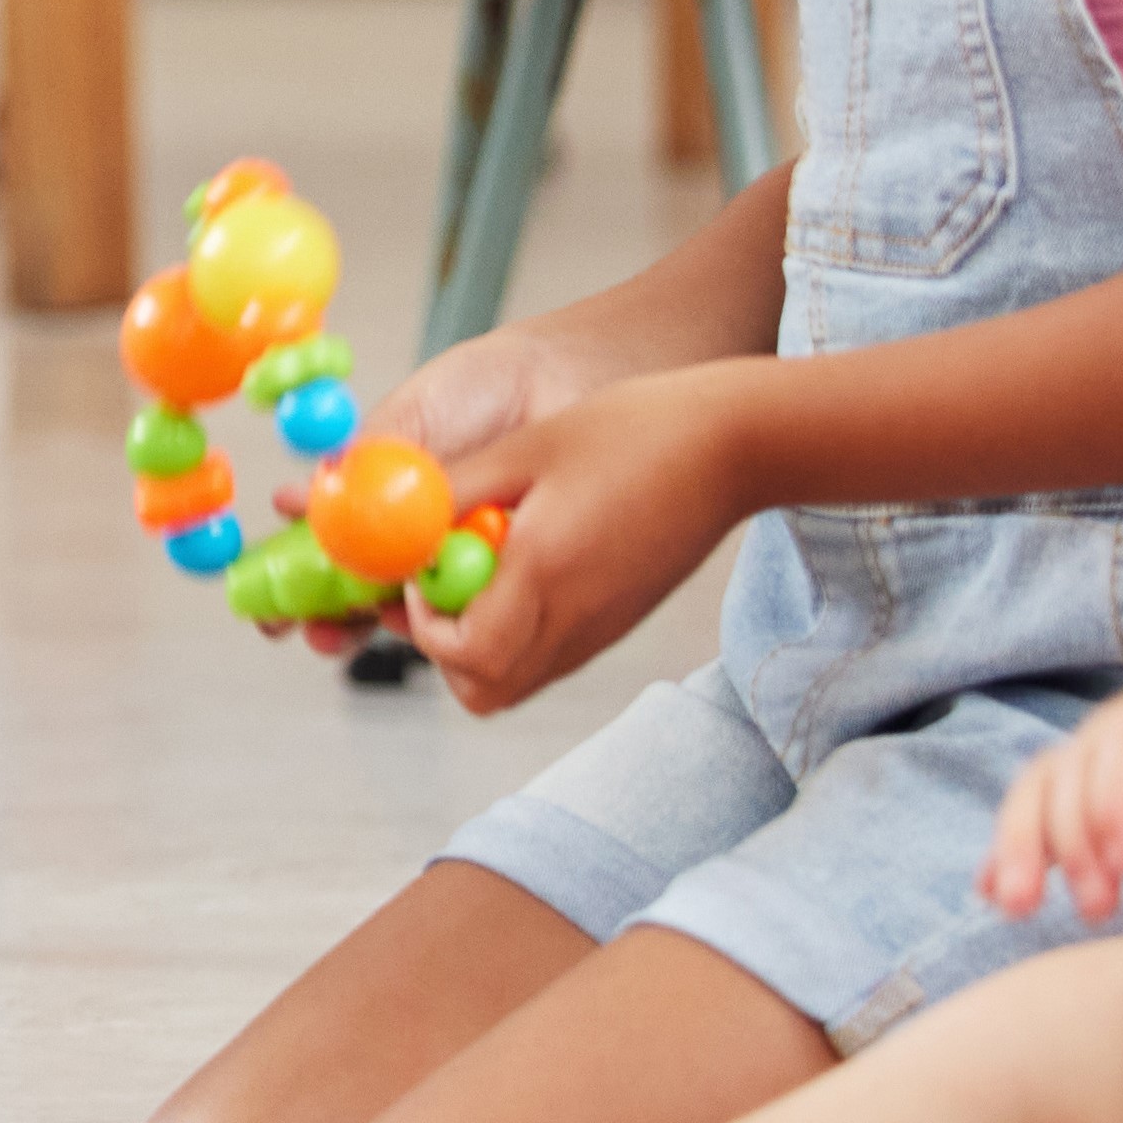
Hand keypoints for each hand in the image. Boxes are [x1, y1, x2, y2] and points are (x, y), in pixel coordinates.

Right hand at [285, 326, 586, 663]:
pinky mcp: (500, 577)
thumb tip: (293, 505)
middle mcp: (406, 541)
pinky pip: (470, 609)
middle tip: (323, 630)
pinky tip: (446, 603)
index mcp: (369, 503)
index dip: (291, 589)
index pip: (318, 557)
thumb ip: (359, 468)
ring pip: (410, 614)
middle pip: (354, 600)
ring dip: (388, 626)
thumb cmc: (480, 390)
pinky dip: (455, 613)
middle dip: (331, 625)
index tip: (272, 611)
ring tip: (379, 617)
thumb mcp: (407, 421)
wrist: (562, 380)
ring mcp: (452, 564)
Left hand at [400, 365, 756, 712]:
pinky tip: (527, 569)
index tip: (422, 571)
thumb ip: (455, 489)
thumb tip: (393, 520)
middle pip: (484, 691)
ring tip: (486, 570)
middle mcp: (574, 619)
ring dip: (480, 646)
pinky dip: (519, 635)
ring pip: (515, 683)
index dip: (425, 623)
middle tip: (444, 583)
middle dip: (444, 650)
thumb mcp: (525, 447)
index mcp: (546, 573)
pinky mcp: (616, 626)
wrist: (730, 447)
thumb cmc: (629, 430)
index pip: (464, 652)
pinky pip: (549, 657)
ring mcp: (601, 631)